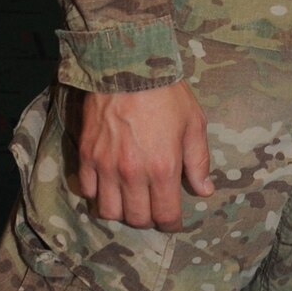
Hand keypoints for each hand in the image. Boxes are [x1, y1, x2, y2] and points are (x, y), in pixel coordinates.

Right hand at [77, 80, 214, 230]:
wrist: (128, 66)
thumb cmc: (166, 94)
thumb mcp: (193, 124)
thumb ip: (198, 162)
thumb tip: (204, 190)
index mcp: (162, 168)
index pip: (165, 215)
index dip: (171, 224)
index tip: (174, 221)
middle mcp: (132, 174)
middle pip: (136, 218)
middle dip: (148, 220)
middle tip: (153, 208)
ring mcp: (105, 166)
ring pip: (108, 211)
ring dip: (121, 211)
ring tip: (129, 200)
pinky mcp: (87, 155)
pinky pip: (87, 190)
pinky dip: (97, 194)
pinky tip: (108, 185)